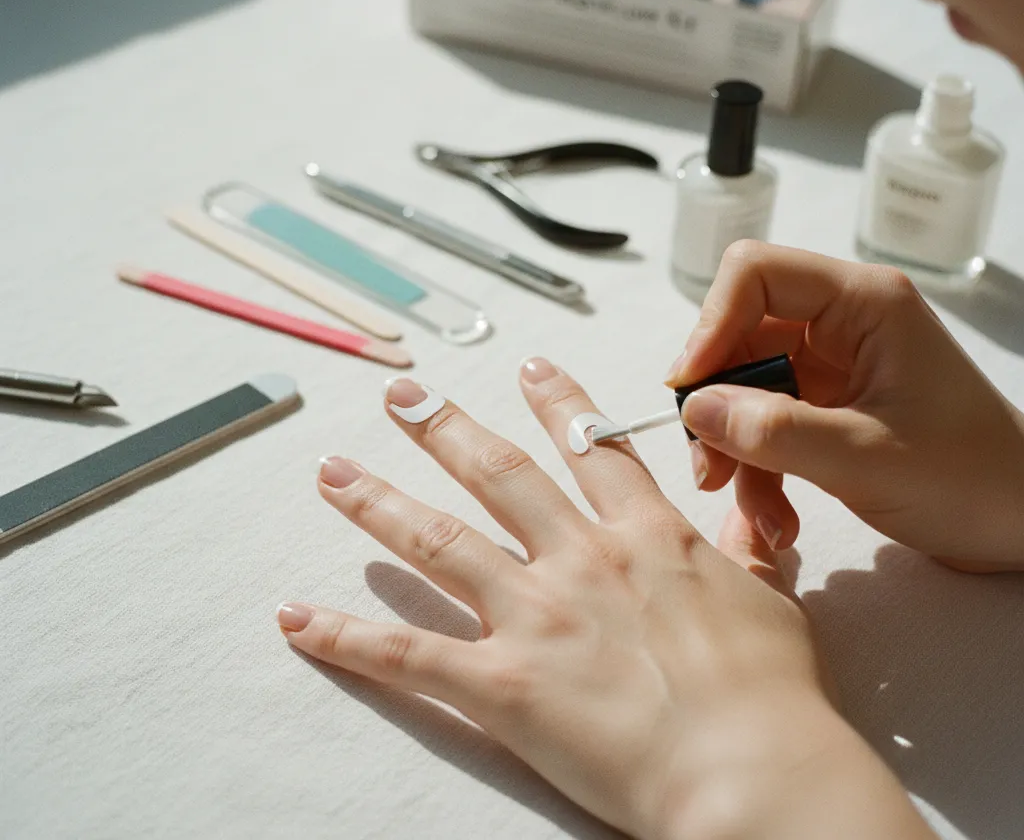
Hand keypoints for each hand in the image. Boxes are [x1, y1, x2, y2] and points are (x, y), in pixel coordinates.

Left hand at [278, 361, 928, 838]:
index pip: (591, 448)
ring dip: (379, 503)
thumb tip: (748, 527)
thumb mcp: (769, 603)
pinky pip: (409, 654)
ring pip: (439, 541)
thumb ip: (743, 555)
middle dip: (445, 428)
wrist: (753, 773)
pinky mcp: (502, 684)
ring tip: (333, 471)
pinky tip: (298, 618)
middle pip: (497, 474)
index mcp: (646, 535)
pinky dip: (349, 636)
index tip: (527, 366)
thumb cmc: (773, 696)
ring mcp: (535, 615)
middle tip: (403, 395)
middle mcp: (580, 558)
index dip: (557, 401)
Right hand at [666, 241, 1023, 571]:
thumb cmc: (972, 478)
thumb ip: (775, 431)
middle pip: (740, 336)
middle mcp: (842, 322)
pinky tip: (777, 515)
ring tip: (754, 509)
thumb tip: (695, 409)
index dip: (711, 324)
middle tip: (708, 467)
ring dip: (736, 448)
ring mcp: (833, 363)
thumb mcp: (866, 458)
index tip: (689, 389)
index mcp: (863, 304)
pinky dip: (760, 467)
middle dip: (718, 404)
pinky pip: (765, 421)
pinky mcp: (827, 403)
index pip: (756, 275)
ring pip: (745, 386)